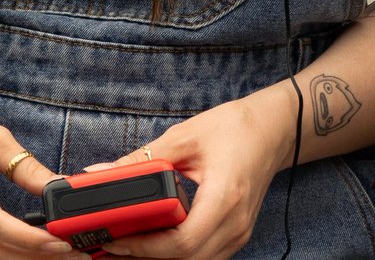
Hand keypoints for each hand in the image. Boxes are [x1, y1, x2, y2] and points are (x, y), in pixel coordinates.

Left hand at [84, 87, 297, 259]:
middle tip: (112, 245)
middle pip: (187, 258)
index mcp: (226, 196)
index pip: (184, 240)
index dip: (146, 246)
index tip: (116, 238)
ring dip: (161, 258)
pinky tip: (155, 241)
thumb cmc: (234, 128)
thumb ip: (143, 158)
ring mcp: (239, 233)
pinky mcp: (236, 234)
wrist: (273, 130)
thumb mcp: (185, 136)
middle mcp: (236, 223)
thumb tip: (101, 173)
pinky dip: (178, 253)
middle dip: (146, 256)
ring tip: (128, 244)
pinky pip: (204, 256)